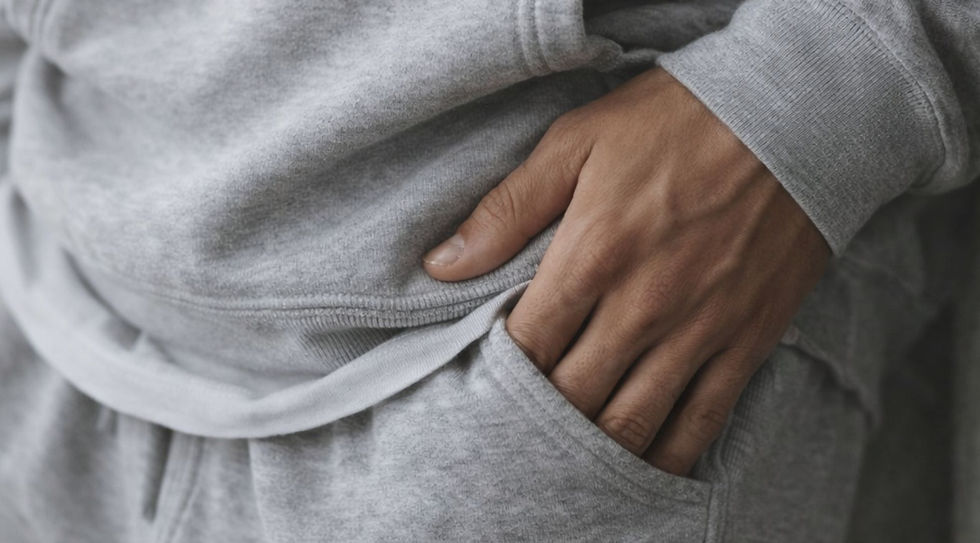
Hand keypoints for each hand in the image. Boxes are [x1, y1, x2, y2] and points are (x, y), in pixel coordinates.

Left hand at [421, 67, 830, 475]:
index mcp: (592, 254)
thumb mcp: (578, 141)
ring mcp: (699, 329)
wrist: (796, 115)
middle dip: (540, 413)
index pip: (526, 345)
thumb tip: (441, 265)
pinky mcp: (747, 340)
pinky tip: (643, 465)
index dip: (500, 370)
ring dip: (595, 446)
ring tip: (571, 451)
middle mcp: (642, 304)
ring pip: (633, 421)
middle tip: (523, 418)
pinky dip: (668, 455)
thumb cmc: (678, 120)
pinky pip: (702, 420)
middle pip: (572, 394)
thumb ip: (508, 208)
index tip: (491, 372)